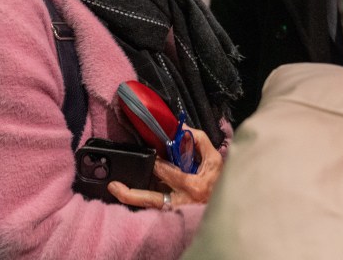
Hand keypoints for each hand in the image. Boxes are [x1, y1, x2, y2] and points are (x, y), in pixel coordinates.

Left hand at [107, 126, 222, 208]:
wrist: (227, 209)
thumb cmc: (221, 183)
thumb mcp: (215, 161)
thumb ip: (200, 141)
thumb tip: (183, 128)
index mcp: (193, 186)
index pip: (168, 173)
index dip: (155, 163)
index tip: (146, 155)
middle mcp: (181, 202)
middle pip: (152, 198)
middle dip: (131, 193)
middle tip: (115, 185)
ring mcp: (175, 210)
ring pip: (149, 207)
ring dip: (132, 199)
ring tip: (115, 189)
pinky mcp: (172, 215)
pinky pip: (153, 207)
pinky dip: (141, 201)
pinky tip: (127, 194)